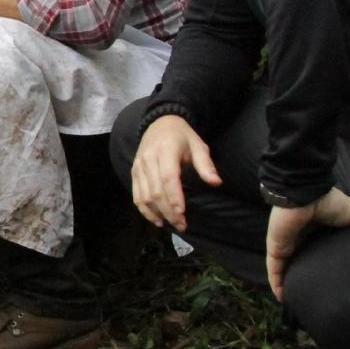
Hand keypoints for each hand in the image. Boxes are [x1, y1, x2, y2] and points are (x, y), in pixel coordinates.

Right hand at [129, 114, 220, 231]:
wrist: (159, 123)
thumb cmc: (182, 136)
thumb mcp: (198, 145)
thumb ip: (205, 164)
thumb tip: (216, 182)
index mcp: (165, 151)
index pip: (168, 178)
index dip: (173, 197)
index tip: (182, 213)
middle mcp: (148, 159)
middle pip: (155, 191)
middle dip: (168, 211)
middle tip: (182, 225)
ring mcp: (138, 167)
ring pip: (144, 196)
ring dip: (157, 214)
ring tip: (171, 224)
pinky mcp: (134, 172)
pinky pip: (136, 196)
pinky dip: (145, 210)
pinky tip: (156, 220)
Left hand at [264, 188, 349, 300]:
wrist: (304, 194)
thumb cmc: (327, 201)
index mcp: (315, 232)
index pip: (315, 251)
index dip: (319, 263)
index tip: (326, 280)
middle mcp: (299, 239)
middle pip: (299, 262)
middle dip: (302, 277)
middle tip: (310, 297)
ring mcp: (286, 244)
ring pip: (285, 269)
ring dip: (288, 283)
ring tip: (296, 304)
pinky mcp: (276, 248)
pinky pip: (274, 269)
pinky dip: (277, 283)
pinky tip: (282, 298)